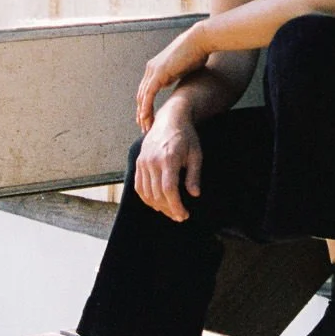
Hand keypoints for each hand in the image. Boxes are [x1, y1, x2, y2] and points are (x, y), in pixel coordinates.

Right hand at [134, 104, 202, 222]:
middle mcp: (152, 161)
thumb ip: (194, 175)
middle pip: (157, 194)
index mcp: (168, 159)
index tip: (184, 215)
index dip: (176, 206)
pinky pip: (138, 186)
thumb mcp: (196, 154)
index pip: (169, 190)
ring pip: (147, 193)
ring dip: (158, 206)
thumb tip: (194, 194)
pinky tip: (157, 203)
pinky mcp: (138, 162)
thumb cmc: (186, 136)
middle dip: (169, 209)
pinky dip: (146, 198)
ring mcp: (143, 162)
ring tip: (171, 211)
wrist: (170, 119)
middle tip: (180, 217)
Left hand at [136, 23, 211, 133]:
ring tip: (145, 127)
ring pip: (143, 97)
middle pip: (141, 95)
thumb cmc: (196, 52)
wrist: (199, 40)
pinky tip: (145, 118)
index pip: (146, 90)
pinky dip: (146, 107)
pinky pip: (148, 94)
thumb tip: (176, 81)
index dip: (146, 105)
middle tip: (143, 127)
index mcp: (156, 68)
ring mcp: (153, 70)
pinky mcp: (159, 73)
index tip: (148, 118)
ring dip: (143, 113)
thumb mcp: (183, 68)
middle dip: (142, 112)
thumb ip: (175, 75)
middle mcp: (151, 69)